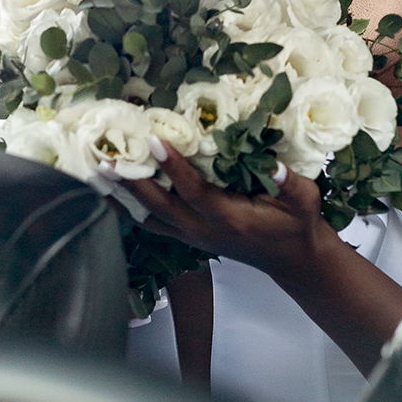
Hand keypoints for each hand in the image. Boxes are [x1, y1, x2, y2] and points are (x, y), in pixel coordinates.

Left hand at [103, 141, 335, 285]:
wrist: (293, 260)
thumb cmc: (298, 225)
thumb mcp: (305, 202)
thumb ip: (289, 183)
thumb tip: (273, 162)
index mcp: (231, 220)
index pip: (195, 191)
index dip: (174, 168)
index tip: (154, 141)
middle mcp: (205, 231)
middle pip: (159, 207)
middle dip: (132, 183)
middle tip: (106, 159)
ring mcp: (193, 237)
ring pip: (149, 218)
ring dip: (122, 198)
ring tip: (95, 174)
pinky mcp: (188, 238)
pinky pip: (151, 224)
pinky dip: (128, 209)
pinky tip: (108, 193)